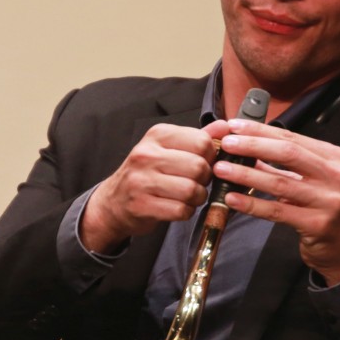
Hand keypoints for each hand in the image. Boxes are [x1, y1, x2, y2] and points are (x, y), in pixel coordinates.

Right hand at [81, 120, 230, 252]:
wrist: (114, 201)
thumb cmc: (148, 172)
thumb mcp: (170, 148)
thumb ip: (199, 137)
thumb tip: (225, 127)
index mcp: (158, 135)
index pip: (202, 142)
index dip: (211, 157)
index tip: (205, 164)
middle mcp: (147, 154)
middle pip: (199, 167)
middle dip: (205, 179)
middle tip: (198, 183)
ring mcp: (142, 180)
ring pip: (191, 190)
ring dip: (197, 198)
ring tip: (190, 196)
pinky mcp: (141, 205)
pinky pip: (180, 210)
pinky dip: (186, 212)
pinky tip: (179, 207)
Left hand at [212, 119, 339, 285]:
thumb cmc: (324, 207)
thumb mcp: (311, 180)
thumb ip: (282, 165)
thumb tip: (245, 148)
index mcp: (333, 157)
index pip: (291, 137)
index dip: (261, 131)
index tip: (234, 126)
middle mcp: (335, 175)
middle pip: (288, 153)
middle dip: (253, 146)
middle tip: (226, 144)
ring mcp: (329, 200)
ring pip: (280, 182)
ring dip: (246, 175)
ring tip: (221, 170)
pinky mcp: (318, 224)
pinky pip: (278, 211)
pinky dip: (252, 204)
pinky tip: (232, 199)